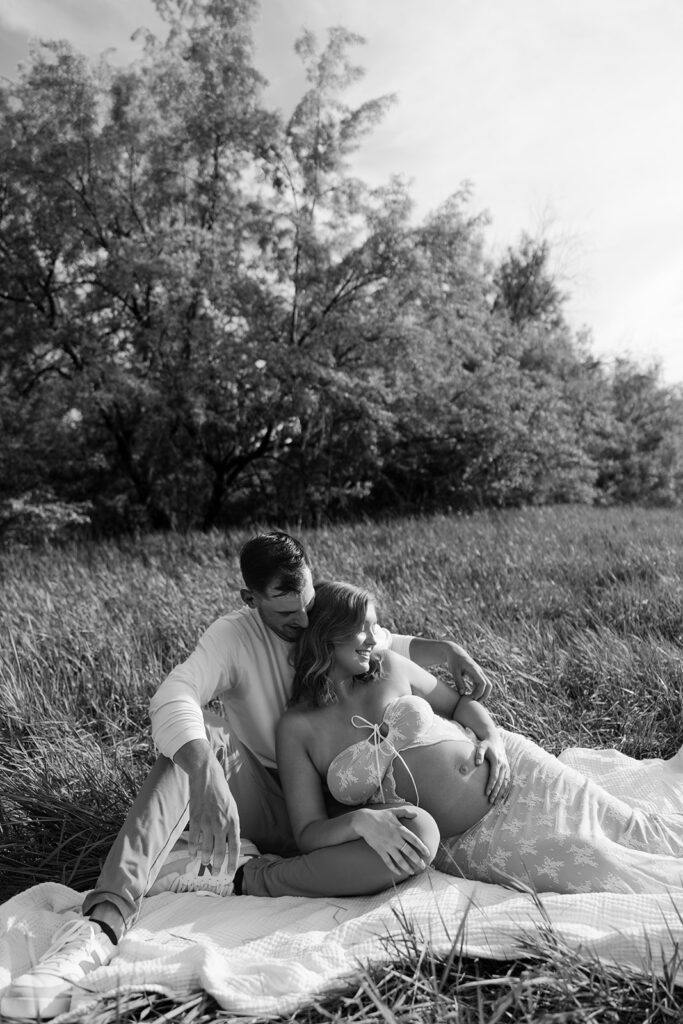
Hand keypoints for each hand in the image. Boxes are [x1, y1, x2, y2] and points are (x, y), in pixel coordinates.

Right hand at [187, 754, 240, 877]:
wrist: (207, 776)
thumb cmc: (221, 792)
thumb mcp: (232, 808)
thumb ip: (231, 824)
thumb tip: (229, 841)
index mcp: (233, 821)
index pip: (235, 847)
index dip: (232, 862)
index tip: (230, 872)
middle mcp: (222, 824)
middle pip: (220, 852)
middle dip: (217, 865)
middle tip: (216, 873)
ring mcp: (208, 822)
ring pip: (206, 849)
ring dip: (205, 859)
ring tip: (205, 863)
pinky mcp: (195, 819)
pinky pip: (193, 840)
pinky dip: (193, 849)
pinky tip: (192, 854)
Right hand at [352, 805, 430, 875]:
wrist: (364, 821)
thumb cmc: (380, 816)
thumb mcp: (393, 811)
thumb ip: (405, 812)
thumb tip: (416, 814)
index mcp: (400, 829)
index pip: (414, 840)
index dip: (422, 847)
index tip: (427, 853)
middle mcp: (395, 839)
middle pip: (409, 852)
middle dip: (417, 860)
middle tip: (423, 866)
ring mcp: (388, 846)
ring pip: (399, 859)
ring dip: (407, 867)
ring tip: (412, 872)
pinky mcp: (380, 850)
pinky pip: (388, 862)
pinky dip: (393, 868)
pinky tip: (398, 872)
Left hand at [446, 642, 491, 700]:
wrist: (454, 652)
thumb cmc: (454, 661)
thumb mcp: (454, 671)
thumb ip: (458, 682)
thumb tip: (462, 694)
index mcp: (474, 669)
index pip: (483, 683)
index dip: (479, 692)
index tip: (471, 698)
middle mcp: (478, 671)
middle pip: (488, 685)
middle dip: (484, 695)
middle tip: (475, 702)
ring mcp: (478, 673)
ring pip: (486, 685)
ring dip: (482, 694)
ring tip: (473, 701)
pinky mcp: (476, 675)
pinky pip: (481, 684)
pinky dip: (478, 691)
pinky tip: (471, 696)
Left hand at [474, 734, 509, 802]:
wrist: (495, 740)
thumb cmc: (486, 744)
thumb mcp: (481, 746)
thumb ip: (479, 754)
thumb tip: (477, 763)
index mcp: (497, 761)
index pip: (494, 776)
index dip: (491, 785)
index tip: (486, 793)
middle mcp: (503, 765)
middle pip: (500, 782)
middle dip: (495, 792)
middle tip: (490, 801)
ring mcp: (506, 767)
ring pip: (504, 783)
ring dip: (500, 792)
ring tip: (495, 802)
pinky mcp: (507, 769)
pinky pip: (506, 781)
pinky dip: (504, 789)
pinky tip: (500, 796)